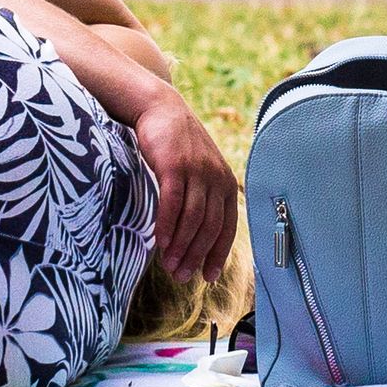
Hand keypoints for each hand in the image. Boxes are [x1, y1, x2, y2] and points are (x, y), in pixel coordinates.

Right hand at [131, 95, 238, 284]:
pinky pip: (172, 204)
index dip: (218, 254)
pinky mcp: (175, 166)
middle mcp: (216, 178)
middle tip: (181, 276)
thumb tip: (196, 235)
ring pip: (192, 219)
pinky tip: (160, 243)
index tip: (208, 277)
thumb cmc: (177, 145)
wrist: (160, 109)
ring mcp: (196, 171)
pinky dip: (167, 226)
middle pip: (209, 227)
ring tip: (169, 266)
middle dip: (196, 256)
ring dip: (180, 246)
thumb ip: (202, 198)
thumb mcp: (198, 171)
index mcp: (226, 183)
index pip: (227, 227)